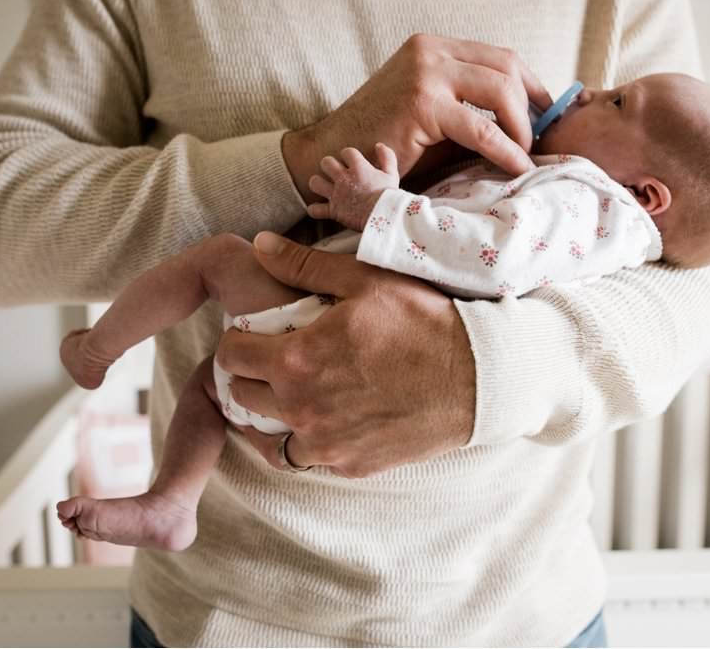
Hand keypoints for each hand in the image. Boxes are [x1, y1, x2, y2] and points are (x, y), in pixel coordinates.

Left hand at [215, 232, 475, 476]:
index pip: (231, 355)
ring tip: (285, 393)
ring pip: (265, 434)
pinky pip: (303, 459)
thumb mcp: (365, 280)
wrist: (477, 377)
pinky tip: (315, 420)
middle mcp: (302, 409)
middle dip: (248, 374)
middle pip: (241, 395)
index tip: (254, 334)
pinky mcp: (349, 465)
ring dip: (267, 412)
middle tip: (270, 360)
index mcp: (297, 360)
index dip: (237, 340)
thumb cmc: (423, 321)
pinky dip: (299, 441)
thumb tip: (259, 245)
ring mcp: (325, 444)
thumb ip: (304, 266)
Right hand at [282, 34, 551, 203]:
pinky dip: (506, 150)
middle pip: (507, 68)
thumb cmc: (383, 141)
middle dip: (531, 107)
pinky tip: (516, 166)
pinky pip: (482, 129)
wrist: (334, 155)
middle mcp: (430, 51)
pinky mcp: (423, 105)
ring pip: (501, 92)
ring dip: (521, 128)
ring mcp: (426, 74)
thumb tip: (525, 125)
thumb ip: (469, 107)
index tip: (544, 115)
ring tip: (525, 155)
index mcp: (432, 46)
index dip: (531, 85)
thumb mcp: (431, 111)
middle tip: (538, 141)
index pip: (500, 56)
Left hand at [307, 144, 399, 230]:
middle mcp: (344, 179)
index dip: (349, 156)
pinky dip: (315, 209)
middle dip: (329, 165)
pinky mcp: (333, 211)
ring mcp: (336, 195)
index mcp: (358, 168)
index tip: (353, 163)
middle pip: (326, 162)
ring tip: (324, 186)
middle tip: (335, 172)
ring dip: (318, 183)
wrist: (384, 218)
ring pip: (315, 182)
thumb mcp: (392, 174)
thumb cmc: (389, 196)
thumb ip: (387, 157)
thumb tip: (379, 145)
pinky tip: (320, 208)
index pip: (347, 152)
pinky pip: (315, 209)